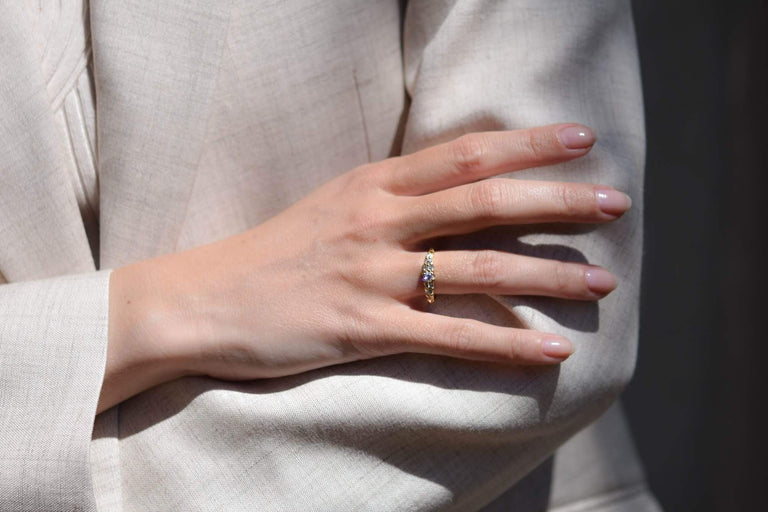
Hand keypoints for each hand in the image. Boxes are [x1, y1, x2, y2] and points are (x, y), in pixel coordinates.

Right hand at [100, 123, 630, 411]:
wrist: (203, 299)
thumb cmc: (272, 252)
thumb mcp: (333, 205)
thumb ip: (391, 198)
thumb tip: (449, 197)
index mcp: (372, 184)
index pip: (463, 153)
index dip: (526, 143)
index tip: (579, 139)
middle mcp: (378, 219)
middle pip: (484, 199)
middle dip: (557, 198)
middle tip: (615, 202)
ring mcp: (371, 273)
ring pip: (479, 269)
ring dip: (549, 275)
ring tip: (603, 284)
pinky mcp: (362, 327)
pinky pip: (449, 336)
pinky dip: (505, 344)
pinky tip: (549, 351)